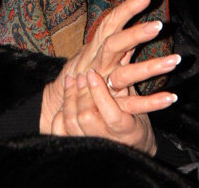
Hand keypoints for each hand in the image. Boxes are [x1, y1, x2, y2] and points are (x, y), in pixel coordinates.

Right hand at [40, 0, 177, 133]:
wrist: (62, 108)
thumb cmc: (82, 76)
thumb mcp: (94, 54)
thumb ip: (115, 41)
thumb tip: (131, 19)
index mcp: (97, 48)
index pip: (112, 22)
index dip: (128, 8)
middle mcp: (98, 64)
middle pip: (114, 44)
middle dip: (135, 33)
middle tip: (158, 25)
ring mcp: (103, 86)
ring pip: (125, 74)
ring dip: (150, 67)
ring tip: (175, 60)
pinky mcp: (111, 108)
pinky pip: (132, 105)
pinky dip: (152, 102)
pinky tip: (171, 97)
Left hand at [50, 67, 177, 154]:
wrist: (131, 147)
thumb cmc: (136, 121)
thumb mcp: (138, 103)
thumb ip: (129, 81)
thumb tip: (126, 50)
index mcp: (126, 130)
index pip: (111, 115)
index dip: (99, 93)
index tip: (92, 73)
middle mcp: (107, 140)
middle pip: (86, 117)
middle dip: (81, 93)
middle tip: (82, 74)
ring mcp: (90, 143)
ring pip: (72, 122)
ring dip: (69, 97)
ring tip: (72, 79)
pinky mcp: (76, 145)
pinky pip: (61, 130)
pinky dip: (60, 110)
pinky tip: (64, 94)